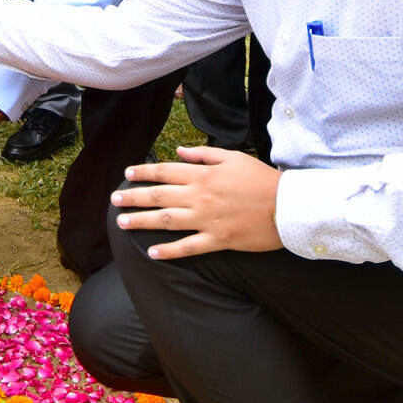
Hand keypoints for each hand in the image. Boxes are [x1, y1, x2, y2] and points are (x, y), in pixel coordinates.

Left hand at [112, 145, 282, 258]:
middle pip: (158, 195)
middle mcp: (199, 196)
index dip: (143, 173)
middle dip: (133, 197)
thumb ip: (202, 154)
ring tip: (122, 222)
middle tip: (114, 200)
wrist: (288, 206)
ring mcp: (207, 219)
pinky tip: (152, 252)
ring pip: (166, 220)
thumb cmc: (261, 179)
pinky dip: (169, 250)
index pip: (164, 171)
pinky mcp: (218, 239)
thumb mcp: (232, 157)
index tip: (127, 175)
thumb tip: (178, 151)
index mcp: (202, 175)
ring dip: (141, 221)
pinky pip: (188, 247)